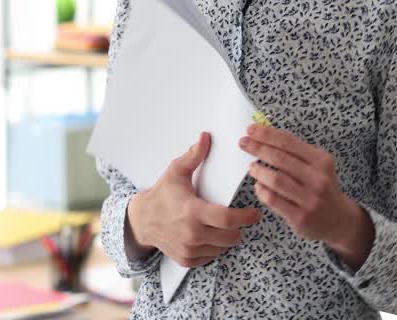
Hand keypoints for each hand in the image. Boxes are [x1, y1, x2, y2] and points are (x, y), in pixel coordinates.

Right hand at [127, 131, 262, 267]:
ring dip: (226, 238)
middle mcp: (192, 234)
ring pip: (223, 248)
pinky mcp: (186, 260)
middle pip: (231, 237)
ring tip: (220, 225)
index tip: (255, 213)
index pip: (228, 219)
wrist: (142, 220)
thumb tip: (206, 137)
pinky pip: (211, 257)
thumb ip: (194, 155)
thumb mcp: (176, 171)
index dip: (246, 217)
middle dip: (238, 227)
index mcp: (192, 212)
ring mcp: (189, 250)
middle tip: (237, 218)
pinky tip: (208, 235)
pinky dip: (214, 248)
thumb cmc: (162, 194)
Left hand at [240, 124, 366, 250]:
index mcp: (322, 161)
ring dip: (259, 171)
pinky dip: (262, 191)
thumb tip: (264, 136)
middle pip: (280, 159)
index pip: (289, 142)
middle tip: (243, 143)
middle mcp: (318, 179)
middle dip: (258, 148)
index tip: (251, 129)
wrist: (338, 220)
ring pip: (276, 180)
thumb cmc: (321, 188)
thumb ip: (295, 153)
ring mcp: (310, 199)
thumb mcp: (317, 166)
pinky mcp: (300, 217)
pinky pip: (274, 200)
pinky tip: (259, 186)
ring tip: (252, 167)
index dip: (267, 134)